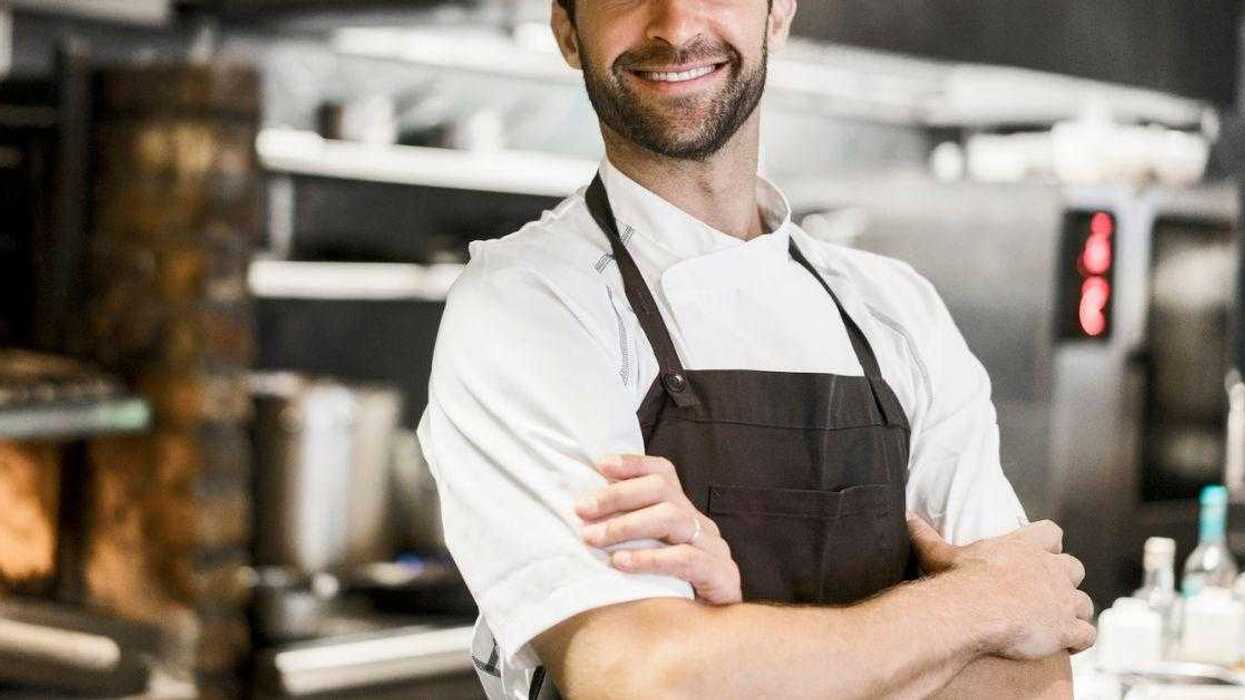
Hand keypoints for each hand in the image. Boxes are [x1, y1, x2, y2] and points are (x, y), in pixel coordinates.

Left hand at [576, 454, 740, 604]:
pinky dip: (650, 558)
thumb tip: (582, 515)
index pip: (663, 473)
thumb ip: (627, 534)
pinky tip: (622, 563)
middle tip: (582, 509)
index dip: (633, 464)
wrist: (712, 634)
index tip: (600, 465)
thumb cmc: (672, 594)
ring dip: (627, 525)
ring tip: (593, 538)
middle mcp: (700, 524)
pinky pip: (685, 558)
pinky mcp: (722, 575)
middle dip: (618, 496)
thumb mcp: (648, 556)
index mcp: (684, 513)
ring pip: (672, 518)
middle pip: (663, 490)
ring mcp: (714, 548)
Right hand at [907, 515, 1095, 659]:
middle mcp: (1050, 569)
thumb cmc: (961, 582)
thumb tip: (907, 517)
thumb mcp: (941, 556)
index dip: (1050, 544)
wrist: (976, 612)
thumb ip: (927, 536)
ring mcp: (1062, 599)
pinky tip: (1065, 646)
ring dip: (1074, 613)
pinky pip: (1087, 634)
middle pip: (1074, 567)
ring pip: (1085, 603)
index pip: (1052, 532)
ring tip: (1057, 624)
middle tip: (1048, 593)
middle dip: (1065, 581)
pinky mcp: (1068, 627)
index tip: (1042, 553)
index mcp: (1025, 546)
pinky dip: (1079, 640)